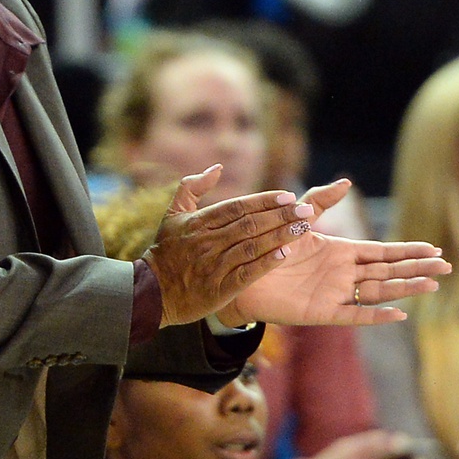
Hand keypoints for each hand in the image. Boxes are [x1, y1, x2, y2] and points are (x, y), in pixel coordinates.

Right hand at [142, 166, 329, 326]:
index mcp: (200, 222)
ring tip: (303, 228)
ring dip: (280, 236)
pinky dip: (266, 264)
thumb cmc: (166, 250)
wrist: (152, 291)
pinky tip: (284, 255)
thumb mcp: (173, 213)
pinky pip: (246, 274)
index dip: (264, 201)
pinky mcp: (218, 288)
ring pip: (252, 247)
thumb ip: (192, 186)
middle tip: (305, 211)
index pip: (238, 206)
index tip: (288, 196)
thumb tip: (217, 167)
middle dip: (281, 216)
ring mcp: (214, 265)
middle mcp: (208, 241)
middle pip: (250, 225)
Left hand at [217, 182, 450, 326]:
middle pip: (389, 272)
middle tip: (447, 268)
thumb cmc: (267, 246)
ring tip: (432, 285)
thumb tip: (347, 182)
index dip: (408, 251)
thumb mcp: (296, 218)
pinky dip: (376, 315)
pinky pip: (354, 314)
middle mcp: (343, 274)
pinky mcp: (322, 312)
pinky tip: (399, 313)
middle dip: (417, 268)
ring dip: (405, 288)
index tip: (434, 249)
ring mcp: (336, 294)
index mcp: (341, 252)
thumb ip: (320, 201)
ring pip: (378, 291)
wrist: (241, 273)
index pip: (383, 252)